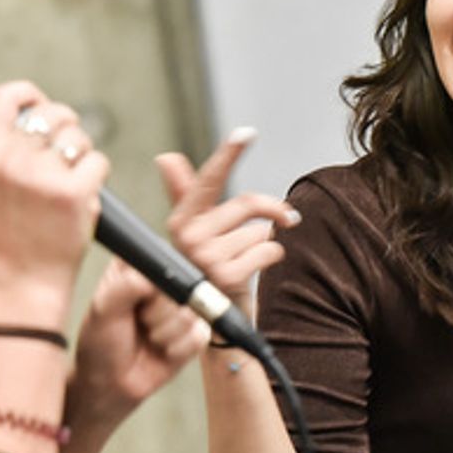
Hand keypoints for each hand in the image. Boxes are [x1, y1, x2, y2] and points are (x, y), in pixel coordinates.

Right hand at [0, 81, 109, 323]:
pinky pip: (98, 161)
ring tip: (72, 178)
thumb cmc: (4, 239)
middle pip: (50, 113)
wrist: (21, 285)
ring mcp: (43, 176)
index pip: (3, 96)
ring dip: (82, 152)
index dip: (28, 94)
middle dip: (66, 125)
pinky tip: (84, 194)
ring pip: (78, 136)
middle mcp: (9, 160)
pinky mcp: (74, 193)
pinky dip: (97, 175)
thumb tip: (27, 111)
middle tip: (66, 149)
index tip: (40, 104)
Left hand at [67, 259, 208, 430]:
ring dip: (164, 335)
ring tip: (149, 339)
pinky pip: (199, 336)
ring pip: (191, 314)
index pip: (162, 262)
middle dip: (156, 315)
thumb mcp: (103, 311)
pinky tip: (162, 352)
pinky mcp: (196, 332)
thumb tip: (154, 281)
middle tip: (139, 324)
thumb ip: (125, 287)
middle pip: (180, 289)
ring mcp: (183, 308)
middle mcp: (164, 284)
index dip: (151, 285)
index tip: (134, 302)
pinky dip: (177, 350)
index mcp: (139, 268)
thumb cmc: (101, 344)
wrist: (110, 384)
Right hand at [155, 128, 299, 307]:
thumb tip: (165, 158)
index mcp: (182, 220)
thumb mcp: (197, 235)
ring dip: (268, 241)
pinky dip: (273, 255)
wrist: (215, 320)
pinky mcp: (226, 275)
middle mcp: (188, 236)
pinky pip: (268, 249)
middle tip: (287, 217)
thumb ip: (185, 195)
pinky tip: (259, 268)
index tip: (246, 133)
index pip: (208, 180)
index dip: (227, 155)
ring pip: (261, 230)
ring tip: (254, 258)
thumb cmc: (211, 271)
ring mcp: (205, 257)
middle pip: (247, 204)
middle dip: (273, 210)